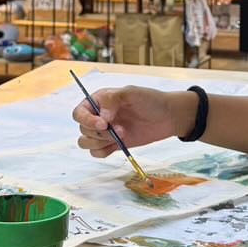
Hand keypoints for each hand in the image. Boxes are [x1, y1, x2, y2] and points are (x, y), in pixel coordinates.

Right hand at [73, 86, 191, 157]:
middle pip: (82, 129)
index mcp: (99, 101)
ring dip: (99, 143)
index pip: (80, 112)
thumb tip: (102, 116)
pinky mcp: (112, 145)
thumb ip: (113, 100)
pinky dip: (103, 152)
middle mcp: (98, 116)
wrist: (167, 117)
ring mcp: (104, 132)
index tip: (103, 124)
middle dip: (98, 133)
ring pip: (85, 142)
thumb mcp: (132, 93)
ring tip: (121, 136)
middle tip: (120, 130)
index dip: (87, 120)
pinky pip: (96, 153)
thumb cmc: (150, 100)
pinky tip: (118, 145)